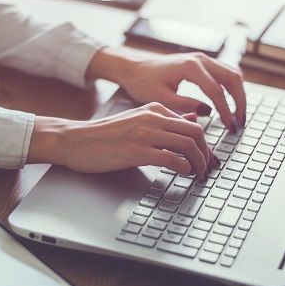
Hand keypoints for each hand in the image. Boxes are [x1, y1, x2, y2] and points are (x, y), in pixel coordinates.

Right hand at [28, 103, 217, 179]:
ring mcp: (145, 134)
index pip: (193, 124)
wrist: (75, 140)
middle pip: (196, 133)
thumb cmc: (105, 134)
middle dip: (207, 154)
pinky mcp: (136, 151)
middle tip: (208, 170)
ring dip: (199, 163)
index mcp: (155, 109)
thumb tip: (193, 118)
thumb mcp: (137, 120)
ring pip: (188, 145)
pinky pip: (171, 158)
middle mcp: (153, 118)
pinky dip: (184, 168)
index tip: (208, 159)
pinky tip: (183, 174)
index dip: (206, 144)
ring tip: (198, 176)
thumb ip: (164, 120)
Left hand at [87, 47, 245, 131]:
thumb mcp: (161, 98)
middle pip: (233, 78)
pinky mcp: (202, 63)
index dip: (226, 111)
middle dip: (240, 102)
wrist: (134, 67)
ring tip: (237, 117)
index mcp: (190, 67)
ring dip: (239, 94)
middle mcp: (200, 59)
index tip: (230, 127)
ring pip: (232, 74)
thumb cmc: (143, 82)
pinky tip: (229, 105)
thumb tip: (208, 113)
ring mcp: (203, 59)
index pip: (216, 91)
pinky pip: (225, 73)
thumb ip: (185, 105)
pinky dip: (231, 88)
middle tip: (240, 123)